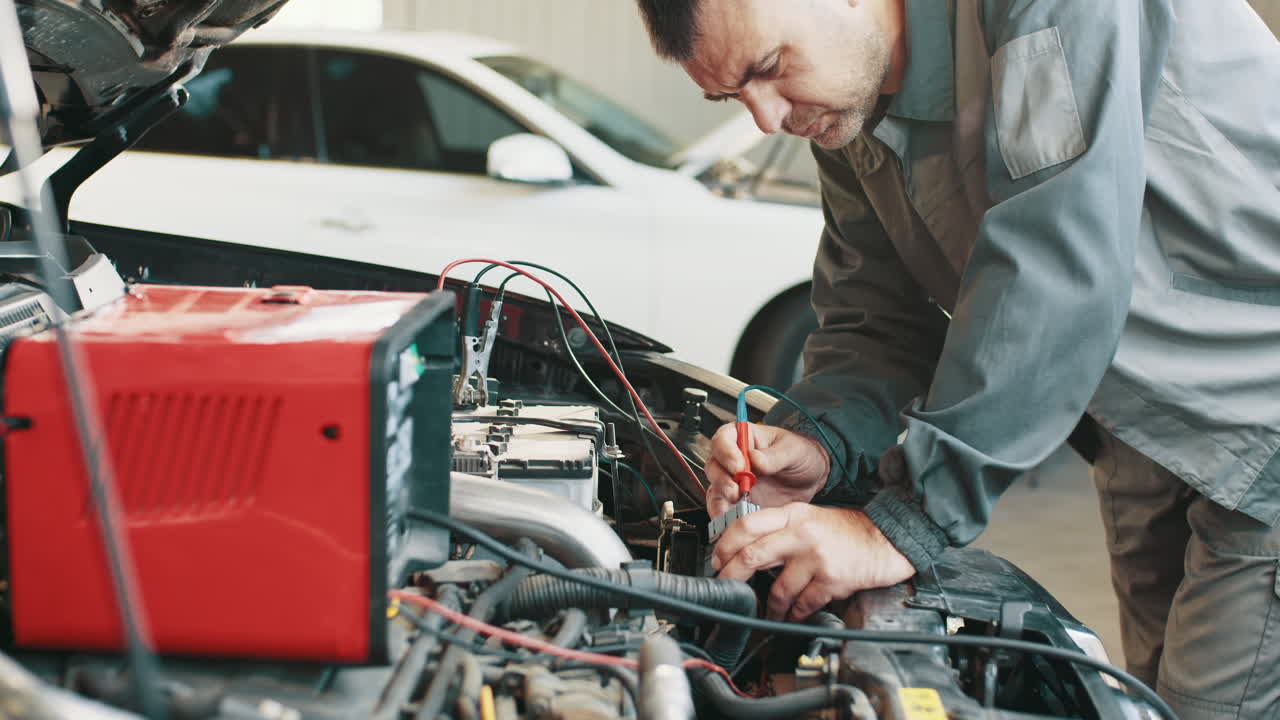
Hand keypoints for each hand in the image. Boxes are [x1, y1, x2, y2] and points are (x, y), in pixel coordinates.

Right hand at [706, 423, 829, 517]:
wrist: (811, 480)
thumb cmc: (801, 456)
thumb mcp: (794, 450)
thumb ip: (775, 455)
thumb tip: (755, 459)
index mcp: (745, 438)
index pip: (723, 439)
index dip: (726, 452)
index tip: (738, 465)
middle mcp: (733, 459)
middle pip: (714, 466)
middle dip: (722, 479)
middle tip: (737, 489)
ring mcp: (734, 482)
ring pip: (715, 489)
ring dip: (721, 499)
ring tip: (737, 505)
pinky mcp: (737, 503)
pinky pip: (723, 509)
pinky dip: (725, 516)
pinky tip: (737, 518)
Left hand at [711, 503, 915, 620]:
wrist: (888, 540)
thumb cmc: (849, 531)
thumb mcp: (810, 517)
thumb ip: (781, 529)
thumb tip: (746, 548)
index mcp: (793, 514)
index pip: (746, 525)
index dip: (725, 545)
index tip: (717, 559)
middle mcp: (801, 533)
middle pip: (751, 555)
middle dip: (732, 577)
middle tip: (726, 587)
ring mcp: (816, 557)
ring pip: (777, 588)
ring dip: (769, 607)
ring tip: (768, 612)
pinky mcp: (831, 579)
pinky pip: (802, 604)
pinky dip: (794, 614)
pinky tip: (793, 615)